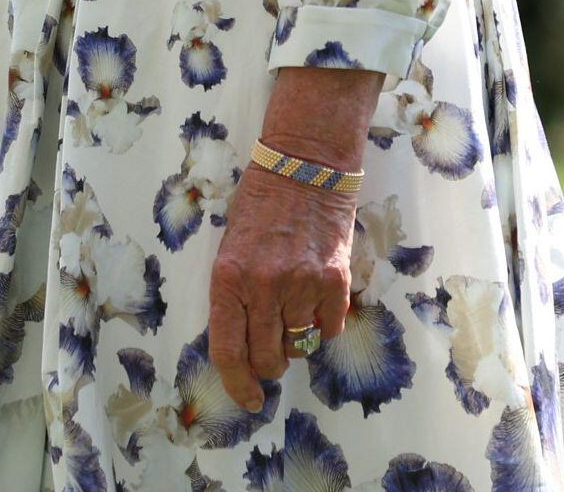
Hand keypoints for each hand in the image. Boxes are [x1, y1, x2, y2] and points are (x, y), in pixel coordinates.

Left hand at [208, 160, 355, 412]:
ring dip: (295, 341)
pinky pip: (329, 329)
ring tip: (294, 312)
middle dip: (268, 364)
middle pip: (267, 358)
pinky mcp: (335, 281)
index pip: (228, 351)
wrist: (304, 163)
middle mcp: (264, 286)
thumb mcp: (231, 246)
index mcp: (229, 278)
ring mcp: (302, 285)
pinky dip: (323, 325)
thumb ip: (235, 294)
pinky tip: (317, 301)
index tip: (248, 400)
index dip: (237, 384)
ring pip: (299, 346)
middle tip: (272, 351)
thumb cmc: (260, 202)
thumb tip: (243, 343)